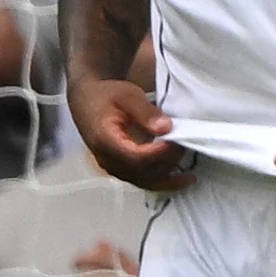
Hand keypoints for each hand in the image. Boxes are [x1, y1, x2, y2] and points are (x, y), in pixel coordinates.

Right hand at [74, 78, 193, 191]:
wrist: (86, 98)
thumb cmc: (105, 94)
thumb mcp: (128, 95)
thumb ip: (146, 112)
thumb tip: (166, 128)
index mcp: (105, 140)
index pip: (136, 157)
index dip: (160, 154)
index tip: (178, 142)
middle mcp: (106, 159)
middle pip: (142, 172)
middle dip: (167, 163)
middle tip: (187, 147)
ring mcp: (111, 167)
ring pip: (142, 182)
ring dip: (166, 178)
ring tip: (189, 175)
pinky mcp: (118, 169)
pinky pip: (140, 180)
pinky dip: (160, 181)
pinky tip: (178, 179)